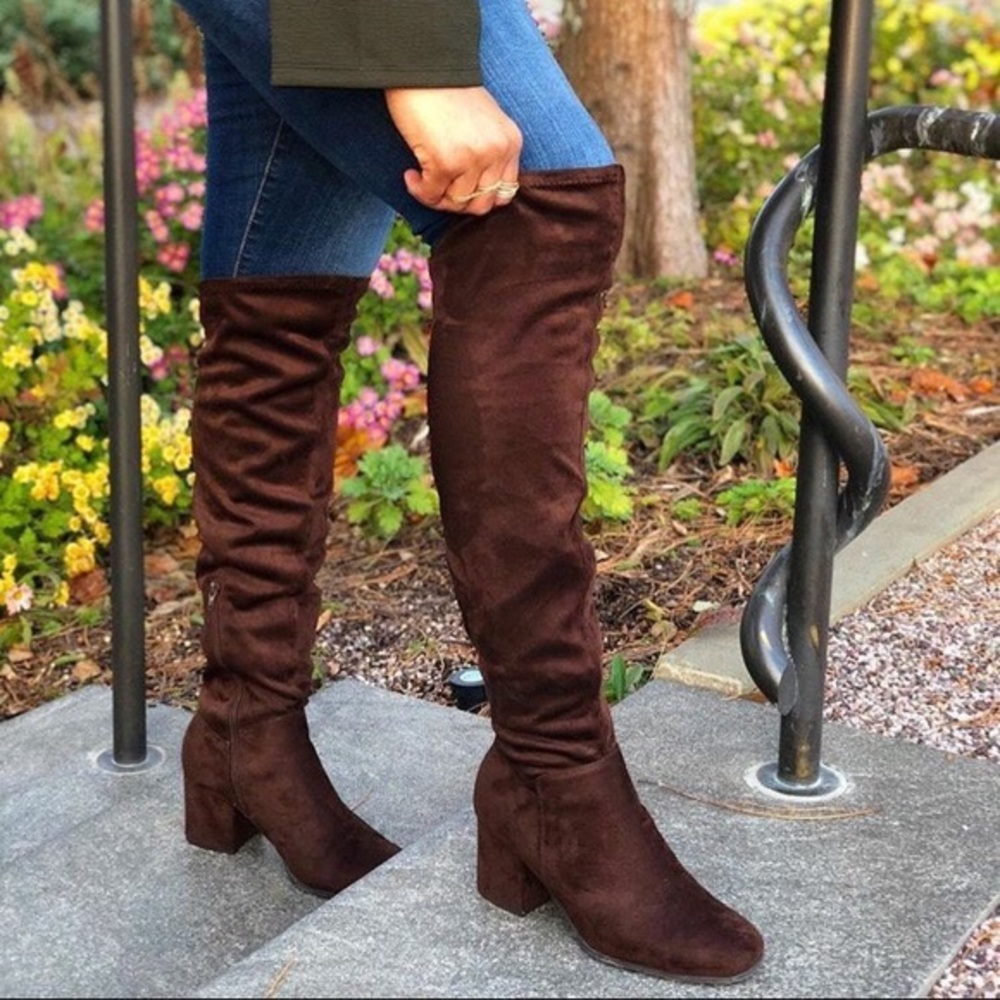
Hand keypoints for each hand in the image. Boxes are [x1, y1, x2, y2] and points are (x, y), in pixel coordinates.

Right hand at [385, 86, 522, 213]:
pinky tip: (410, 175)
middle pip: (480, 204)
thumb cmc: (449, 93)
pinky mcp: (445, 162)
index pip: (504, 194)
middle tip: (439, 188)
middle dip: (457, 202)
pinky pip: (431, 194)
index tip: (460, 188)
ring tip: (422, 179)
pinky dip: (418, 190)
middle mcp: (496, 152)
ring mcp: (472, 158)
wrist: (424, 66)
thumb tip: (474, 193)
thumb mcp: (485, 123)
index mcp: (511, 143)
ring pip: (456, 202)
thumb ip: (490, 153)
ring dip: (436, 197)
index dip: (479, 198)